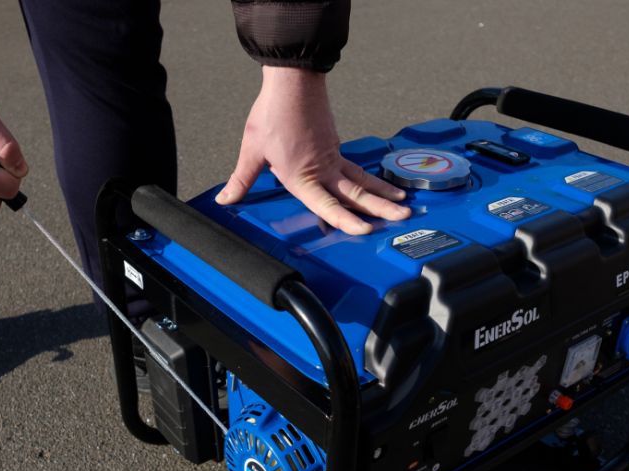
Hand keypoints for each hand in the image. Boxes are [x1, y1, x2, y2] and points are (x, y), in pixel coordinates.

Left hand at [217, 66, 409, 234]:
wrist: (292, 82)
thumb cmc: (272, 114)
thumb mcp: (251, 151)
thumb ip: (241, 181)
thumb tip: (225, 200)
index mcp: (300, 176)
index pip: (327, 205)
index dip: (346, 220)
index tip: (366, 230)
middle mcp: (321, 170)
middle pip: (355, 194)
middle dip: (381, 209)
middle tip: (404, 218)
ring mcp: (332, 157)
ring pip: (361, 181)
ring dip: (382, 194)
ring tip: (403, 205)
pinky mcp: (335, 146)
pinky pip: (355, 168)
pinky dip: (370, 180)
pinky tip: (380, 187)